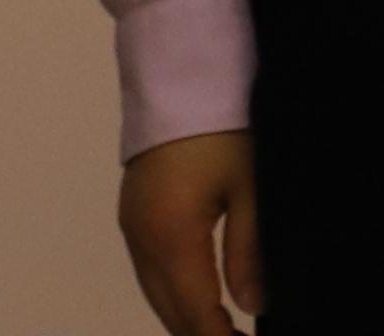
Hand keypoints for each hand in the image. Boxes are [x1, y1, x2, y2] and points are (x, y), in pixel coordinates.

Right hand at [121, 131, 262, 335]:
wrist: (179, 73)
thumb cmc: (223, 124)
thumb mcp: (249, 186)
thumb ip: (248, 252)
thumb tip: (252, 306)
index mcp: (173, 236)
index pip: (195, 313)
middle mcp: (143, 240)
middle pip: (169, 312)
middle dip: (200, 335)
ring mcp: (132, 227)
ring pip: (154, 295)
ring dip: (184, 318)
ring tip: (220, 330)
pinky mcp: (132, 213)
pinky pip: (147, 272)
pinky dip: (170, 294)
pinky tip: (193, 299)